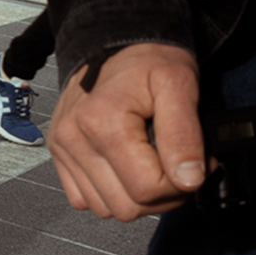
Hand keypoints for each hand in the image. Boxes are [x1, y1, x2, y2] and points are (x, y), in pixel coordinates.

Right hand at [48, 43, 206, 220]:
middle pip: (127, 206)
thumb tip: (188, 179)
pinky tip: (125, 170)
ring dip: (135, 197)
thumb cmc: (146, 61)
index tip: (197, 162)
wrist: (115, 45)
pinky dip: (109, 194)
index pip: (147, 188)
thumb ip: (185, 134)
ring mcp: (62, 148)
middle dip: (162, 195)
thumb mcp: (179, 85)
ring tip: (152, 166)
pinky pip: (83, 200)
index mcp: (101, 121)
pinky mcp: (58, 155)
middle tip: (178, 166)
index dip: (183, 184)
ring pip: (106, 209)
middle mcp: (73, 138)